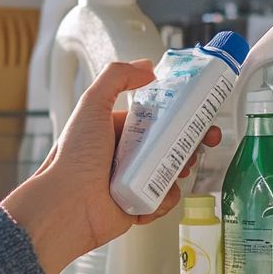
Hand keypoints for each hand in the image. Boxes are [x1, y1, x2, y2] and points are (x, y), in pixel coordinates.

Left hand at [3, 61, 221, 273]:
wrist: (66, 206)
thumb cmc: (73, 158)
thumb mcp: (92, 104)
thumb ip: (117, 77)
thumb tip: (147, 67)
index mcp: (117, 131)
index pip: (157, 118)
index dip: (180, 114)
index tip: (199, 113)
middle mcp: (125, 155)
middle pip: (170, 144)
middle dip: (191, 141)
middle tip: (205, 141)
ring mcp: (133, 182)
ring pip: (171, 171)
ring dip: (182, 168)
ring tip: (182, 168)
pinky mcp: (138, 205)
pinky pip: (165, 198)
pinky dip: (167, 197)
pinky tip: (157, 194)